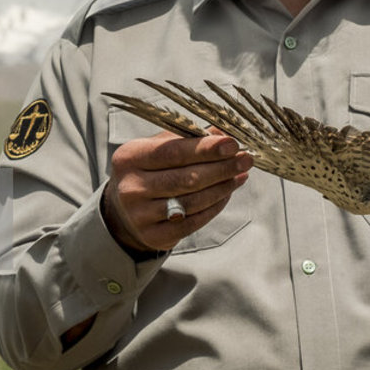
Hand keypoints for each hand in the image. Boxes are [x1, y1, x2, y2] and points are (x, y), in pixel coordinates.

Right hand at [102, 132, 251, 252]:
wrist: (123, 210)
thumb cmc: (147, 171)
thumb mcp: (157, 148)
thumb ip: (187, 139)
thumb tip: (222, 133)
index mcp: (130, 158)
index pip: (173, 152)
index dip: (205, 149)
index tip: (232, 144)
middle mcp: (131, 188)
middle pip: (186, 178)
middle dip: (221, 168)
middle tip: (245, 159)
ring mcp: (140, 215)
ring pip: (193, 201)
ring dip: (222, 187)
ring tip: (239, 175)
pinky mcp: (153, 236)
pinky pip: (193, 222)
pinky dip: (214, 207)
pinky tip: (226, 194)